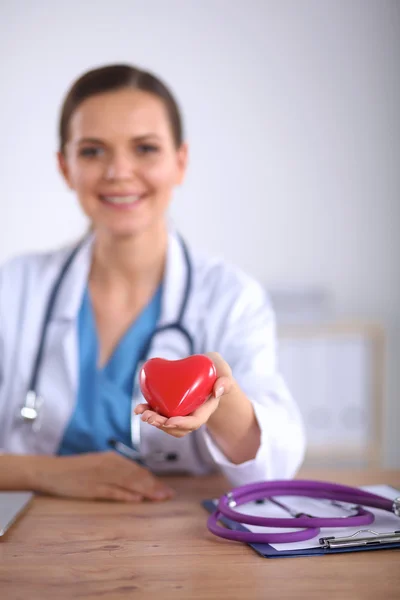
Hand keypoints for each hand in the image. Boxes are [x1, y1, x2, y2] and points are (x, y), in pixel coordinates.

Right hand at [34, 451, 174, 501]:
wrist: (51, 470)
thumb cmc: (76, 470)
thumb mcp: (99, 466)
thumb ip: (116, 473)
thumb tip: (137, 483)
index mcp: (112, 459)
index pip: (138, 471)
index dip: (153, 480)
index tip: (166, 489)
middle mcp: (109, 465)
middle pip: (136, 476)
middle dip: (154, 486)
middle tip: (169, 496)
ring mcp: (101, 476)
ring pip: (128, 483)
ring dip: (145, 490)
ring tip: (159, 498)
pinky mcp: (91, 487)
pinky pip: (112, 491)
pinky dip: (125, 494)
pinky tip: (137, 499)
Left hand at [134, 352, 234, 437]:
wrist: (207, 370)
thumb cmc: (216, 370)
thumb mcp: (223, 371)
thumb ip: (225, 379)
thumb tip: (218, 390)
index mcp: (206, 409)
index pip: (195, 422)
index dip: (182, 424)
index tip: (169, 420)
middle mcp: (193, 414)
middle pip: (178, 428)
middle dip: (162, 425)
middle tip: (149, 417)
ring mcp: (181, 412)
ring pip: (167, 424)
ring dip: (153, 421)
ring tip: (142, 412)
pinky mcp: (171, 406)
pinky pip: (160, 414)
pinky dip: (148, 412)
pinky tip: (138, 408)